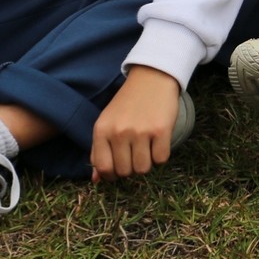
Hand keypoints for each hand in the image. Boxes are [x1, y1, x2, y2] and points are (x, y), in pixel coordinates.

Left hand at [90, 65, 181, 181]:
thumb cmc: (127, 103)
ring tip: (147, 149)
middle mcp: (119, 132)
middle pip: (124, 171)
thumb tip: (97, 180)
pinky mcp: (161, 130)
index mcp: (101, 130)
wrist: (152, 78)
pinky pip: (161, 159)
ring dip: (146, 163)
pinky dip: (161, 156)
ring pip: (143, 169)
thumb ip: (99, 150)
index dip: (111, 175)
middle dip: (131, 168)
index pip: (103, 167)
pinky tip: (158, 142)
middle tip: (135, 154)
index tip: (119, 169)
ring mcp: (141, 131)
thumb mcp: (107, 123)